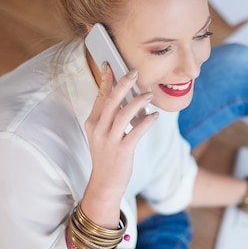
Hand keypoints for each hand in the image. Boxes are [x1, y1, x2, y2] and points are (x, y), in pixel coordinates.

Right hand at [82, 64, 157, 222]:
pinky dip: (146, 122)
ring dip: (138, 102)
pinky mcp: (122, 150)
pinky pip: (136, 132)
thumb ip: (112, 118)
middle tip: (134, 72)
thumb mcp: (103, 135)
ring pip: (123, 114)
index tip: (110, 64)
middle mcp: (98, 129)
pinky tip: (155, 116)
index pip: (100, 97)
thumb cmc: (107, 156)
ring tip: (149, 94)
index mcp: (92, 123)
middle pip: (111, 101)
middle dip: (122, 84)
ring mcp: (109, 140)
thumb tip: (130, 101)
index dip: (106, 80)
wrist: (104, 183)